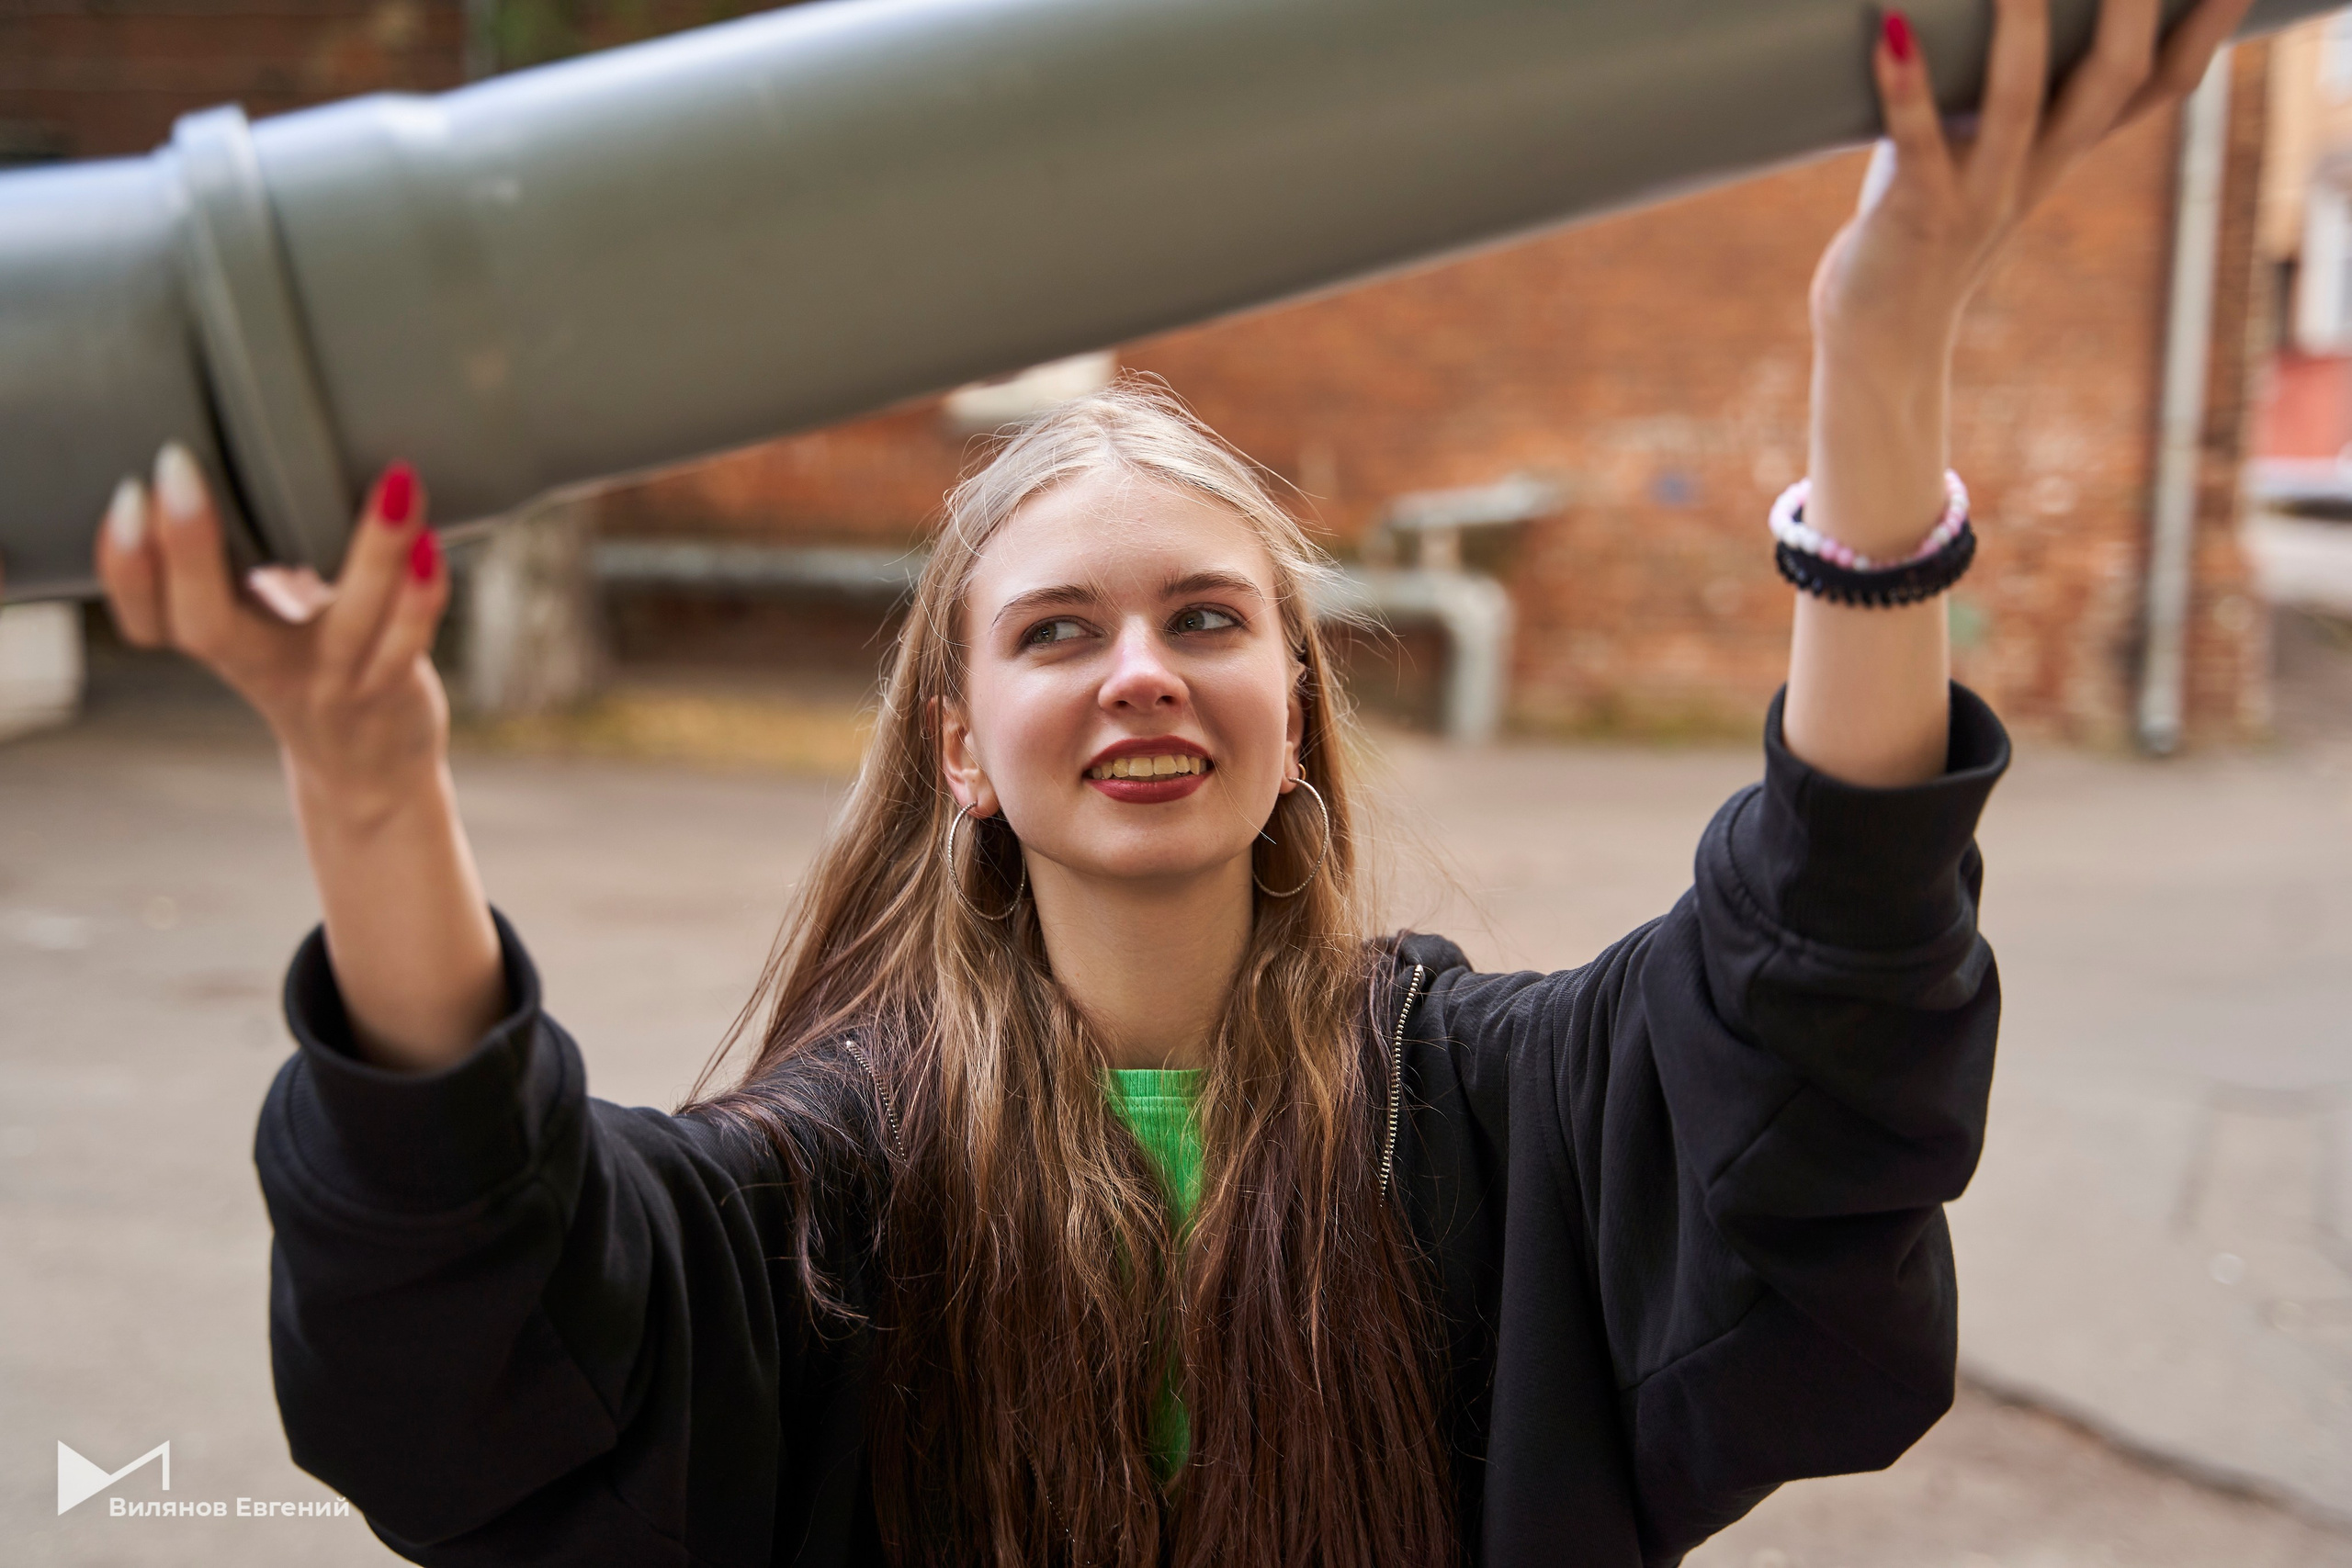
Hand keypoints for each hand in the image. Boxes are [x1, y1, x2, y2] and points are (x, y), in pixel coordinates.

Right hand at [94, 443, 449, 823]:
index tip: (127, 490)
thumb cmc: (309, 664)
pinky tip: (432, 545)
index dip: (123, 564)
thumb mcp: (261, 615)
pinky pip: (407, 645)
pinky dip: (422, 598)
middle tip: (174, 466)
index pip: (145, 616)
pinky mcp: (392, 691)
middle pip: (206, 625)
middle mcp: (262, 666)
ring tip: (393, 480)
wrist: (369, 772)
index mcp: (219, 642)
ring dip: (373, 550)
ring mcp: (330, 683)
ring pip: (346, 625)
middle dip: (186, 547)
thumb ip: (246, 552)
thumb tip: (240, 445)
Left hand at [1817, 0, 2254, 371]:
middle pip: (2116, 81)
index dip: (2210, 23)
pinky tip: (1891, 32)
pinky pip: (1916, 145)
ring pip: (2019, 105)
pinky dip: (1905, 89)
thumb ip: (2006, 98)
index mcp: (2066, 152)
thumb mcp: (1986, 160)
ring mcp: (1981, 196)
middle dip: (2134, 7)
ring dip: (2020, 28)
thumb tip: (2014, 11)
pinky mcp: (1917, 214)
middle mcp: (2039, 170)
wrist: (1886, 342)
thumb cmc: (1923, 233)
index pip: (2162, 83)